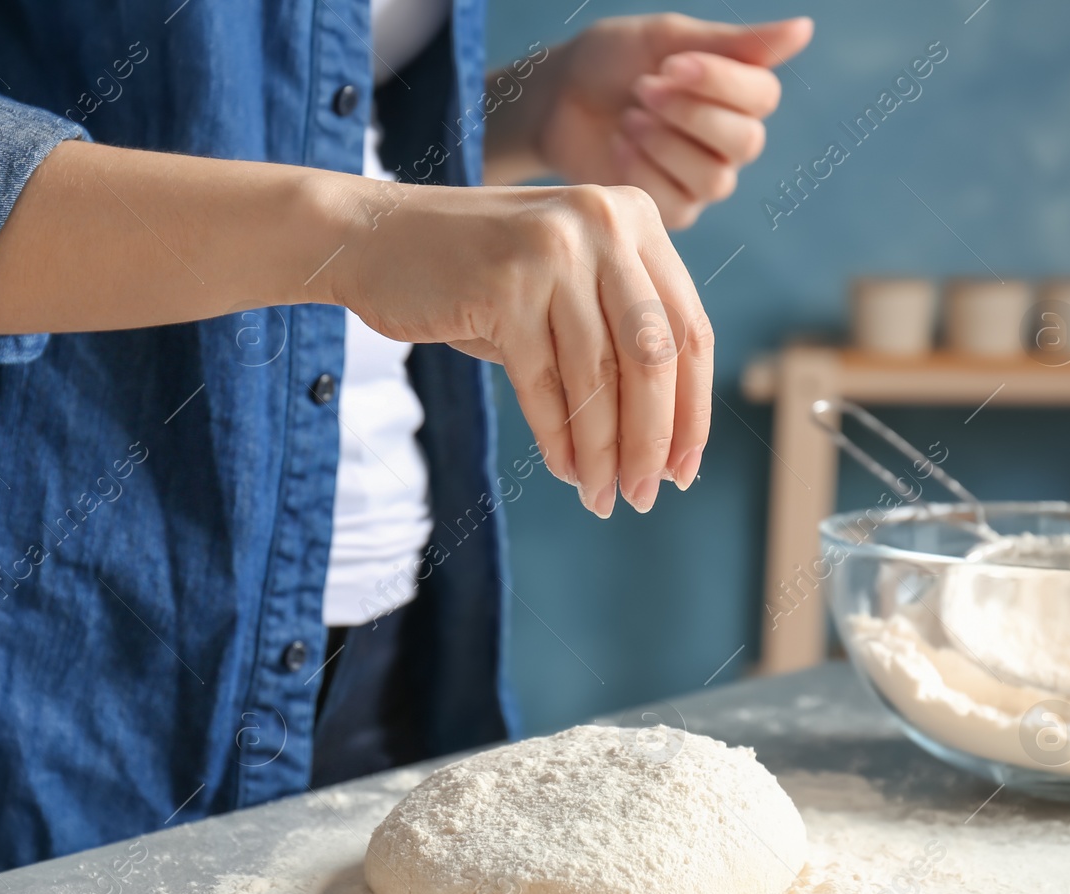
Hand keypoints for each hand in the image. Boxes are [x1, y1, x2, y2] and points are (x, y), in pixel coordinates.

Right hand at [333, 181, 712, 516]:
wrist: (376, 238)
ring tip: (600, 497)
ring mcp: (554, 250)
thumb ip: (618, 335)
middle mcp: (604, 223)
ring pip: (598, 377)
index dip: (693, 410)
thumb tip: (667, 444)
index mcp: (635, 219)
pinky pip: (543, 383)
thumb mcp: (566, 285)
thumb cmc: (478, 276)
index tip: (685, 470)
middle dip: (653, 441)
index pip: (689, 330)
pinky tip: (564, 470)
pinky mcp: (504, 284)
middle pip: (653, 358)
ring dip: (603, 452)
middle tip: (644, 496)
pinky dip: (557, 437)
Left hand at [487, 14, 812, 229]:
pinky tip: (619, 145)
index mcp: (738, 93)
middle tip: (643, 89)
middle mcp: (730, 141)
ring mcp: (703, 180)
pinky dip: (645, 173)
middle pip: (745, 142)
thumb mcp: (666, 40)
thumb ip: (733, 43)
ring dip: (665, 145)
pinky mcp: (672, 211)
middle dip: (690, 114)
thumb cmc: (611, 61)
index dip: (720, 82)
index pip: (763, 97)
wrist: (555, 99)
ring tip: (627, 117)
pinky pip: (679, 205)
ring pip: (714, 179)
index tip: (670, 64)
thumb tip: (805, 29)